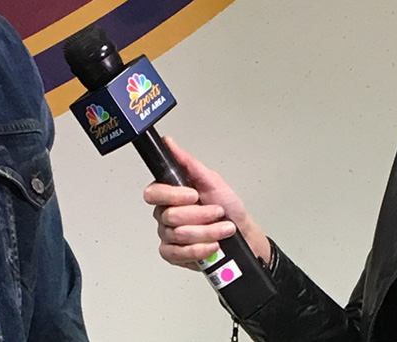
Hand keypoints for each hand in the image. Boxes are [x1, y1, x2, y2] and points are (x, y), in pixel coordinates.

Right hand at [142, 137, 270, 267]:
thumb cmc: (228, 206)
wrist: (243, 234)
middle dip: (201, 215)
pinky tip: (212, 246)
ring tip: (224, 229)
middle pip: (170, 216)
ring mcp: (168, 236)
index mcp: (170, 194)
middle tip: (218, 212)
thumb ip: (187, 162)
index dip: (173, 195)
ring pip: (178, 235)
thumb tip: (168, 142)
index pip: (153, 193)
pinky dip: (199, 249)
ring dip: (208, 232)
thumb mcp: (212, 180)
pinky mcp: (173, 254)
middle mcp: (165, 214)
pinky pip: (177, 253)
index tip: (194, 195)